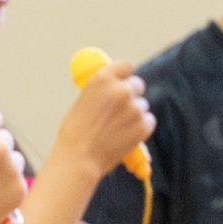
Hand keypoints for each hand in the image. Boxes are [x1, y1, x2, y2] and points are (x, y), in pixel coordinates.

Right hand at [51, 58, 153, 180]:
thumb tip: (112, 86)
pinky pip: (148, 120)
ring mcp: (134, 108)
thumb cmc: (74, 132)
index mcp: (102, 79)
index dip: (125, 74)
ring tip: (114, 127)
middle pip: (137, 84)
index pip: (126, 65)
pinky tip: (123, 134)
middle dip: (130, 94)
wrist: (79, 158)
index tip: (122, 79)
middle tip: (117, 109)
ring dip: (133, 113)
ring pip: (141, 105)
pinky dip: (140, 126)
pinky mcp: (144, 125)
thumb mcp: (82, 101)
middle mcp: (121, 90)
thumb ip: (101, 91)